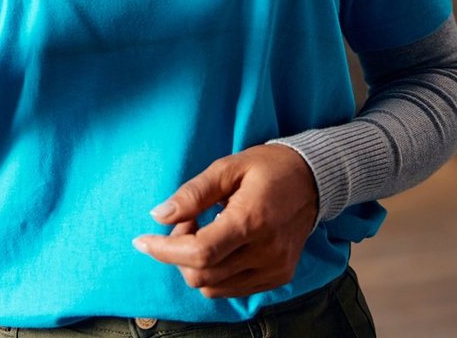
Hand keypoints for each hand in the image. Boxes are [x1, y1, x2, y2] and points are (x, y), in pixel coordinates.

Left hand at [134, 144, 319, 298]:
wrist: (314, 180)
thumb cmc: (268, 168)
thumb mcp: (226, 167)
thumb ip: (192, 194)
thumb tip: (158, 215)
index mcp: (251, 221)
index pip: (199, 253)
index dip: (164, 251)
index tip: (141, 240)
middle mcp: (266, 252)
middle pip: (202, 275)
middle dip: (178, 253)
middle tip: (185, 221)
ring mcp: (274, 268)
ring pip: (213, 288)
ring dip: (195, 264)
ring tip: (204, 231)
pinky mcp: (278, 276)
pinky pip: (231, 289)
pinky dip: (214, 272)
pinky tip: (220, 245)